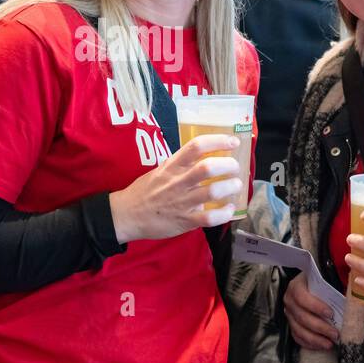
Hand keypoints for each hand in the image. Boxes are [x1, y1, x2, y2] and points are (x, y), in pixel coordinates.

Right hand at [108, 134, 242, 242]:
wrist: (127, 215)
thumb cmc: (145, 191)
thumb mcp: (160, 171)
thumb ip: (181, 166)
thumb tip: (206, 159)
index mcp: (172, 166)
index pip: (196, 146)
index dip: (218, 141)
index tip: (233, 142)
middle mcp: (177, 182)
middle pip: (207, 168)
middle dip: (228, 165)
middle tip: (235, 167)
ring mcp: (181, 202)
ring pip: (212, 192)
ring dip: (230, 187)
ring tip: (236, 185)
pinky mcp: (184, 221)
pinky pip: (209, 218)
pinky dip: (224, 213)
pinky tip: (229, 208)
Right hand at [284, 273, 337, 349]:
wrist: (318, 287)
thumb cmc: (325, 282)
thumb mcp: (332, 275)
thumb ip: (340, 276)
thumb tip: (354, 279)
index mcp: (297, 285)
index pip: (301, 296)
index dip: (315, 306)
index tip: (330, 314)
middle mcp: (290, 300)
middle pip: (301, 316)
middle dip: (319, 327)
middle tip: (335, 334)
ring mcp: (290, 314)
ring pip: (299, 329)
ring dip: (315, 338)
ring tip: (330, 343)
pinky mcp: (293, 325)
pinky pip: (298, 337)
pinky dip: (310, 343)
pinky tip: (322, 345)